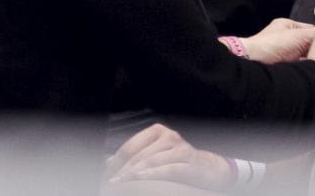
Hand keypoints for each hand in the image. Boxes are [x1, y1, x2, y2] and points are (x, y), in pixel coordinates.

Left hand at [105, 124, 231, 190]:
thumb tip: (107, 162)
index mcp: (157, 131)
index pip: (130, 146)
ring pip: (150, 160)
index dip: (116, 161)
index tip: (106, 174)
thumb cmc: (178, 162)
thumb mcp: (156, 156)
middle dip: (122, 170)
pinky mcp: (189, 161)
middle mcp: (168, 136)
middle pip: (138, 154)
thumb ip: (135, 157)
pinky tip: (139, 178)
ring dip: (133, 174)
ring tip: (120, 184)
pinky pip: (167, 168)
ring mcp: (180, 147)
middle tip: (110, 182)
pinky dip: (152, 174)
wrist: (209, 168)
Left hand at [239, 18, 314, 63]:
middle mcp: (285, 39)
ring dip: (312, 61)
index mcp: (287, 26)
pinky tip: (310, 71)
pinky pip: (300, 68)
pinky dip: (305, 69)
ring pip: (306, 58)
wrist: (252, 64)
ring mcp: (283, 54)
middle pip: (310, 45)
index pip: (312, 29)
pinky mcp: (283, 68)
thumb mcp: (299, 36)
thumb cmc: (268, 46)